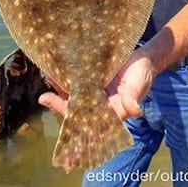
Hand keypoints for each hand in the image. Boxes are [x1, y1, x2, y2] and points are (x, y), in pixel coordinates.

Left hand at [38, 50, 155, 120]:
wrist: (143, 58)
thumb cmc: (143, 72)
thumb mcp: (139, 84)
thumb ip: (133, 97)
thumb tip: (135, 111)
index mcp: (113, 111)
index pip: (93, 122)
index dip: (78, 128)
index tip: (65, 129)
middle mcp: (101, 104)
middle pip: (78, 111)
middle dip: (60, 106)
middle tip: (45, 99)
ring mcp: (96, 93)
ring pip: (74, 97)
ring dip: (59, 94)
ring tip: (44, 87)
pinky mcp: (93, 81)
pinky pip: (76, 83)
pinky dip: (64, 81)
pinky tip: (53, 75)